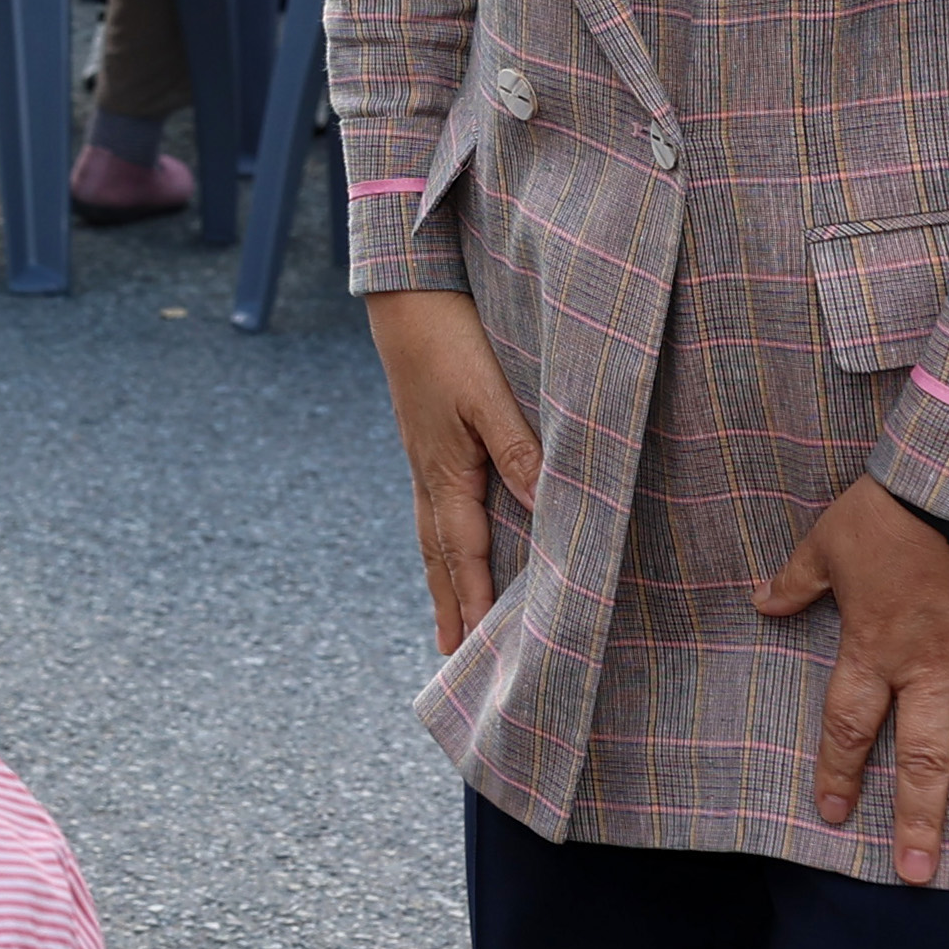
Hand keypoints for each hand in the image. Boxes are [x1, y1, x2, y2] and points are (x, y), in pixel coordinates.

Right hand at [364, 287, 545, 654]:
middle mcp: (428, 472)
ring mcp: (423, 456)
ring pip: (433, 531)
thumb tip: (544, 509)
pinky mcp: (426, 439)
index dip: (474, 600)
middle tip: (450, 654)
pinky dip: (442, 540)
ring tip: (447, 612)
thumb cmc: (449, 340)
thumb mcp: (486, 395)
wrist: (404, 294)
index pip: (462, 551)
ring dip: (442, 577)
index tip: (479, 649)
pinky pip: (435, 506)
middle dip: (447, 603)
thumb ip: (519, 450)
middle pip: (437, 553)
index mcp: (444, 470)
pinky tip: (450, 539)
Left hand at [760, 477, 948, 880]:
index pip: (848, 725)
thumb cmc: (887, 513)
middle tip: (915, 874)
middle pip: (922, 759)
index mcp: (875, 651)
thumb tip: (762, 603)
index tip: (832, 814)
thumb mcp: (826, 544)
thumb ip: (797, 581)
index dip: (838, 770)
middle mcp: (932, 672)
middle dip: (917, 818)